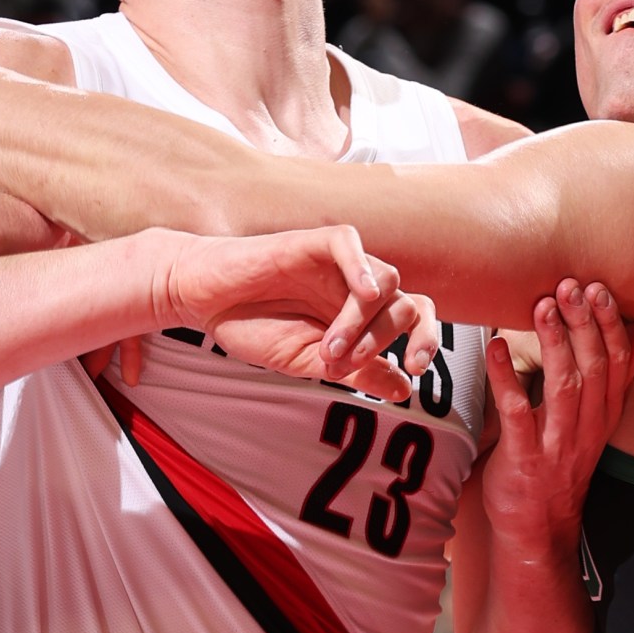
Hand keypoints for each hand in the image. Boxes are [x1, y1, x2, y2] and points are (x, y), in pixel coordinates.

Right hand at [155, 225, 437, 405]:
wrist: (205, 301)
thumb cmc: (254, 328)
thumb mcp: (308, 363)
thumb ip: (358, 373)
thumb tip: (405, 389)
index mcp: (363, 316)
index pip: (417, 318)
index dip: (427, 342)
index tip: (414, 369)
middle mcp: (358, 288)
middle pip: (408, 304)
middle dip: (382, 341)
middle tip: (341, 364)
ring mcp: (339, 264)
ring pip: (387, 281)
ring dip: (364, 321)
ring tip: (330, 347)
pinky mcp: (313, 243)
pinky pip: (351, 244)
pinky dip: (363, 268)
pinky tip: (360, 294)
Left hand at [477, 280, 633, 558]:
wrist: (539, 528)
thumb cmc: (560, 466)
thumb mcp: (596, 422)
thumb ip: (615, 379)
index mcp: (605, 415)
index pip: (619, 363)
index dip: (611, 325)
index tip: (599, 288)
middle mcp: (587, 427)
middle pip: (595, 368)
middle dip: (584, 324)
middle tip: (570, 286)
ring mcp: (557, 443)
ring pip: (564, 387)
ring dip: (554, 344)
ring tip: (542, 306)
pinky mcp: (525, 458)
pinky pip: (516, 413)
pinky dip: (507, 378)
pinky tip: (495, 347)